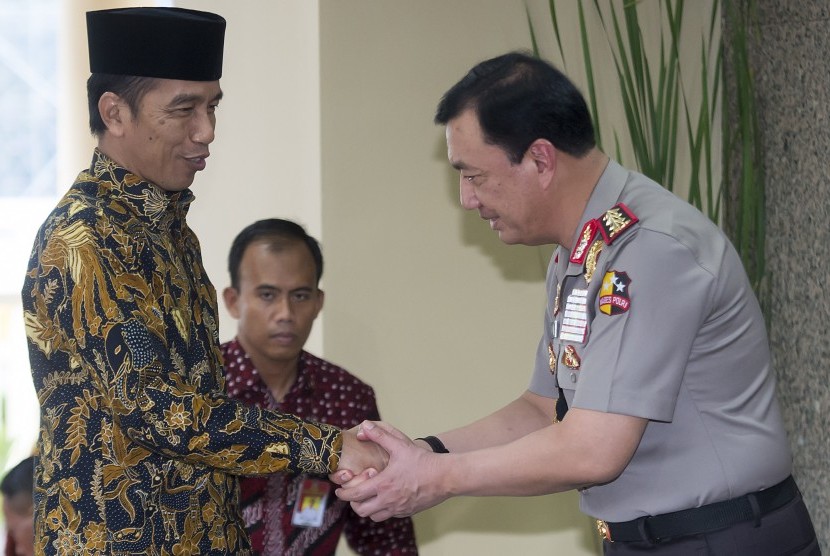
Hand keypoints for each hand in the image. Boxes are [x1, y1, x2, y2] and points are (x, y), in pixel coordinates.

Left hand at [334, 421, 449, 520]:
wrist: (446, 477)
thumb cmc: (423, 461)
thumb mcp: (400, 445)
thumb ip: (380, 435)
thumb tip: (364, 426)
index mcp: (384, 484)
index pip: (355, 495)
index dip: (343, 493)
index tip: (339, 490)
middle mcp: (389, 500)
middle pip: (361, 510)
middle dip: (354, 503)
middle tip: (353, 493)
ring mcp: (399, 509)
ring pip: (374, 516)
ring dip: (368, 508)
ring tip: (368, 497)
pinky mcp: (408, 512)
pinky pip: (389, 516)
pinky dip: (382, 510)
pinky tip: (385, 498)